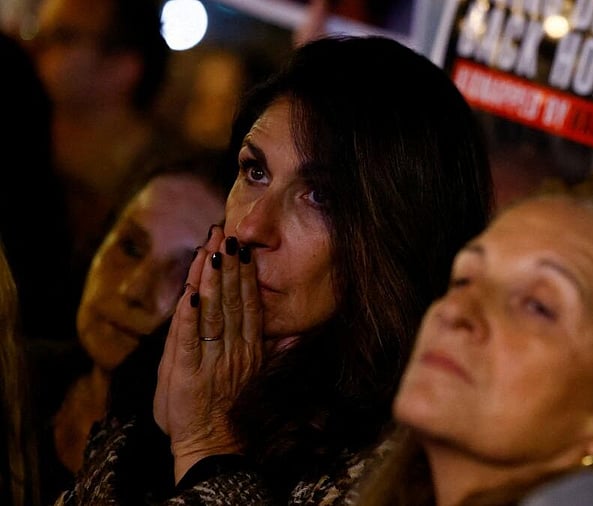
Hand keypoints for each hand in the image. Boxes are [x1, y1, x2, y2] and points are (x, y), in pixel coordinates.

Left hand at [154, 225, 263, 482]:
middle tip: (224, 234)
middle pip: (233, 300)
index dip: (244, 273)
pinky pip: (190, 338)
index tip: (240, 246)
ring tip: (209, 250)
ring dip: (210, 280)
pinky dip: (188, 315)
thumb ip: (274, 351)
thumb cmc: (227, 409)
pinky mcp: (188, 373)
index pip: (249, 302)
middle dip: (227, 264)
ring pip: (213, 313)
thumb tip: (298, 333)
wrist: (210, 443)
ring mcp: (212, 360)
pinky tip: (189, 292)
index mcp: (250, 347)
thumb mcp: (256, 376)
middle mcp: (235, 350)